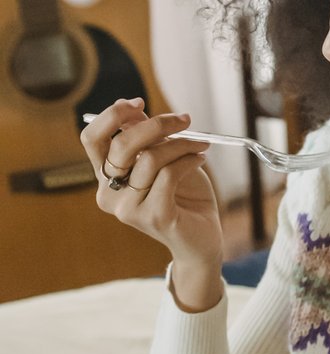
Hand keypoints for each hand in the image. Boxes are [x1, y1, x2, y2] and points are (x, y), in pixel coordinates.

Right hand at [81, 98, 223, 310]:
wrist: (202, 239)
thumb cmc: (183, 198)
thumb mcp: (164, 161)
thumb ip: (147, 140)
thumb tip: (135, 109)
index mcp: (105, 179)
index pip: (91, 140)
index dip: (112, 116)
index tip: (139, 103)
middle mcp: (109, 195)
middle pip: (121, 146)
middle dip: (156, 125)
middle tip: (184, 120)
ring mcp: (129, 209)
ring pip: (151, 159)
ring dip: (181, 144)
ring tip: (200, 146)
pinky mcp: (154, 217)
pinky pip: (169, 175)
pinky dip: (188, 160)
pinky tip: (200, 158)